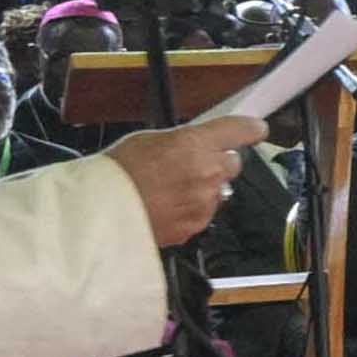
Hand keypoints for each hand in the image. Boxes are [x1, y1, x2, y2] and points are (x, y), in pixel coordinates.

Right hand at [100, 123, 252, 245]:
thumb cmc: (118, 172)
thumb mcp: (148, 140)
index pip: (239, 131)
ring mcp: (205, 202)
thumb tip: (197, 144)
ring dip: (205, 188)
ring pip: (219, 191)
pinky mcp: (197, 226)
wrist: (100, 213)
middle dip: (219, 162)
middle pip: (233, 164)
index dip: (249, 129)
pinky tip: (169, 207)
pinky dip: (193, 209)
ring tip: (172, 190)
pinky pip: (205, 213)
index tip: (256, 130)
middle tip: (194, 164)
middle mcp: (208, 173)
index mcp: (196, 144)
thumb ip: (182, 142)